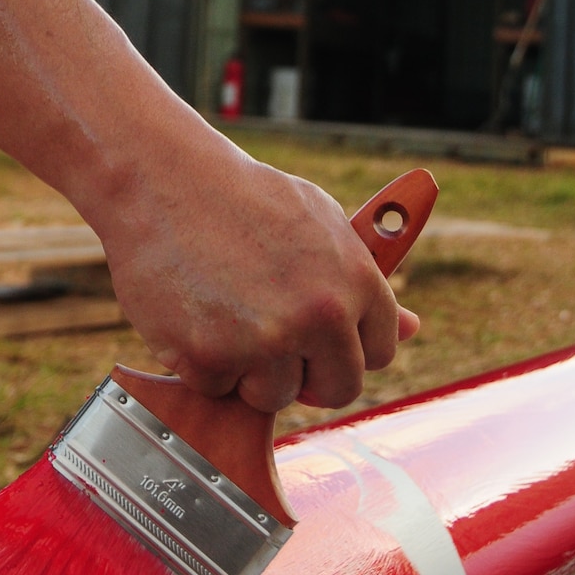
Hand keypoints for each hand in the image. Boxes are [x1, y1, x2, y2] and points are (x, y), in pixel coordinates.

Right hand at [95, 147, 418, 414]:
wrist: (160, 178)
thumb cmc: (240, 195)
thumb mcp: (318, 220)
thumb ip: (362, 279)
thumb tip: (413, 329)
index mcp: (355, 280)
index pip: (380, 352)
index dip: (347, 347)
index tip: (322, 340)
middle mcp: (318, 316)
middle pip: (337, 390)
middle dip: (307, 375)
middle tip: (270, 341)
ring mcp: (264, 341)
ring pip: (275, 396)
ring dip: (250, 371)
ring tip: (225, 313)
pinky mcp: (210, 358)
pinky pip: (218, 390)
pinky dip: (202, 363)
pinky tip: (192, 313)